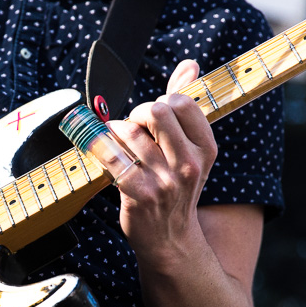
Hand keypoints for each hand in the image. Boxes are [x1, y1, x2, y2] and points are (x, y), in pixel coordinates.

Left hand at [106, 59, 217, 259]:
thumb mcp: (191, 152)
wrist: (170, 241)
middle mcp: (188, 163)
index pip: (183, 102)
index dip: (162, 102)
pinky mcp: (138, 195)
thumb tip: (189, 65)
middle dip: (138, 112)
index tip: (155, 119)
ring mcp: (164, 181)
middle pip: (157, 111)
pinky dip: (100, 147)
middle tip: (134, 128)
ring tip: (118, 143)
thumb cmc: (176, 188)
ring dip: (116, 132)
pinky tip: (101, 150)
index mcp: (205, 148)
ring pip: (131, 132)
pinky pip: (112, 157)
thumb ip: (186, 108)